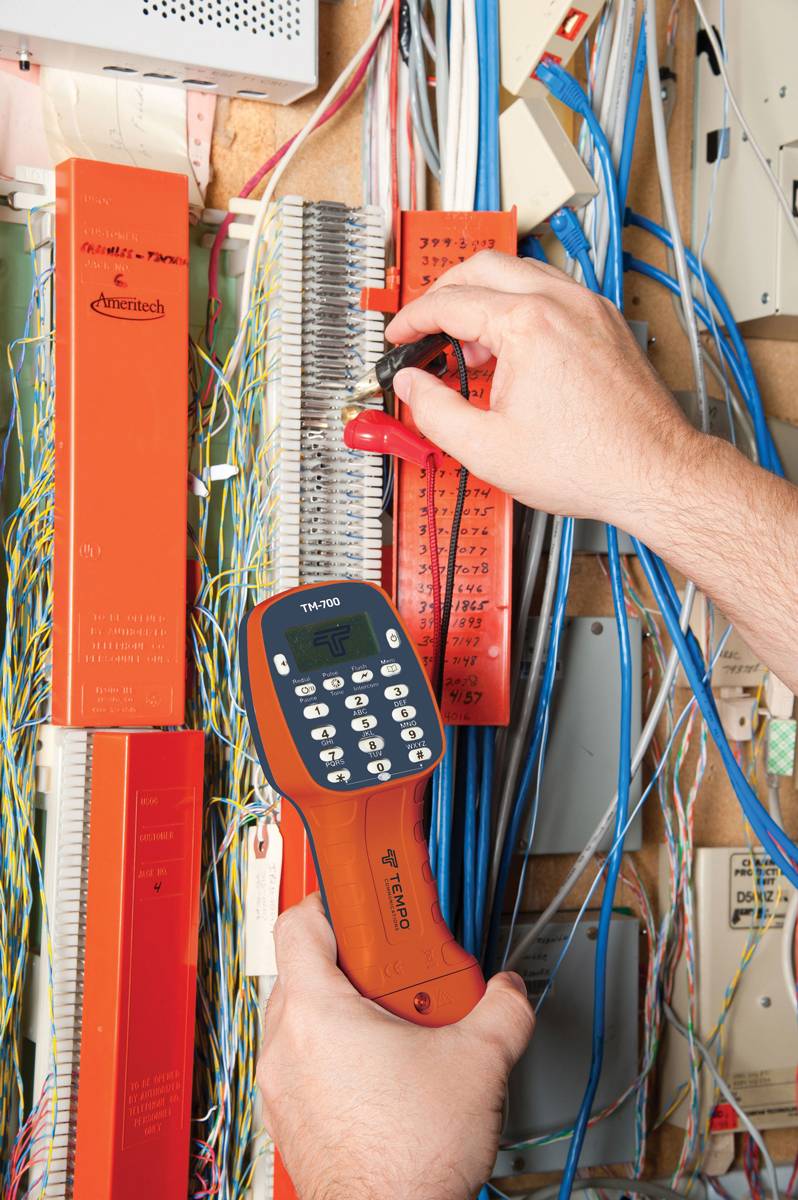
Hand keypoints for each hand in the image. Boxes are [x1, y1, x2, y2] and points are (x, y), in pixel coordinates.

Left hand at [258, 894, 533, 1199]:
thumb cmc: (410, 1159)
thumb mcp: (478, 1063)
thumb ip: (502, 1009)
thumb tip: (509, 990)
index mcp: (316, 1013)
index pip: (299, 922)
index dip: (332, 901)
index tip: (364, 903)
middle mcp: (284, 1044)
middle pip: (305, 968)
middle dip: (356, 963)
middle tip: (400, 975)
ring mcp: (281, 1086)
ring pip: (303, 1018)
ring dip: (346, 1011)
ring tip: (399, 1028)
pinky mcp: (290, 1120)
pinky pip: (304, 1063)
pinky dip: (336, 1054)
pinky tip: (386, 1074)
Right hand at [387, 251, 696, 531]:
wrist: (652, 473)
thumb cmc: (589, 463)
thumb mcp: (486, 448)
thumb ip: (434, 411)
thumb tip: (411, 386)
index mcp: (528, 325)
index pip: (450, 302)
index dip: (413, 320)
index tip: (399, 336)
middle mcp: (562, 303)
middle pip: (484, 267)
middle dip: (444, 292)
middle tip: (425, 326)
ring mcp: (590, 308)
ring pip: (521, 273)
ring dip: (484, 297)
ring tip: (469, 347)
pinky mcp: (606, 323)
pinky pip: (552, 293)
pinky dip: (520, 307)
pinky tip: (513, 350)